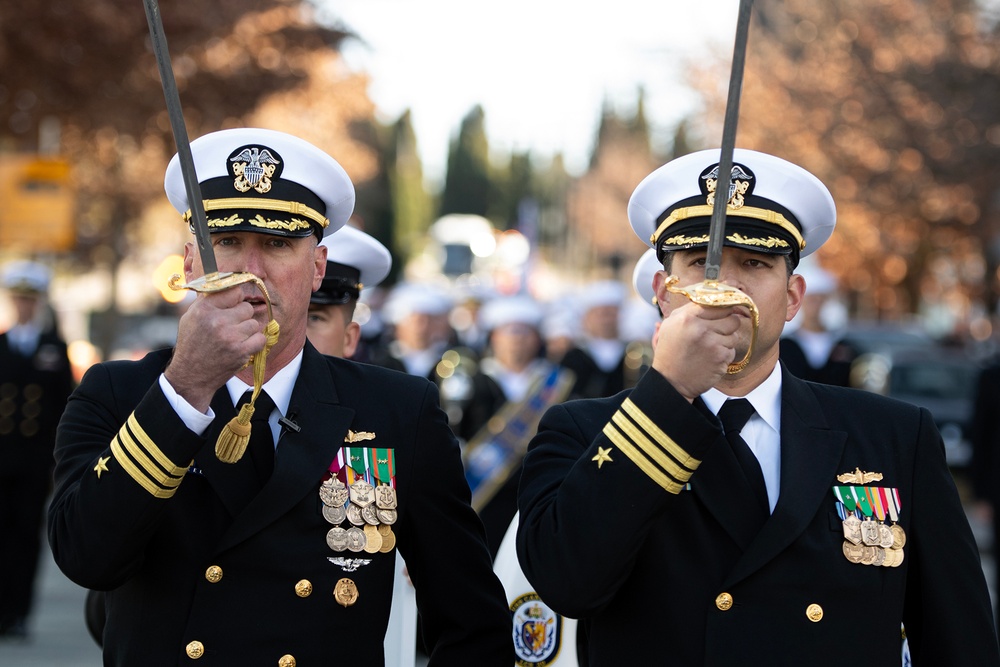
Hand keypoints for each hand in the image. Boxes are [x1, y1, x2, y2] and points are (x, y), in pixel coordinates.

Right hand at [165, 285, 265, 410]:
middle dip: (241, 316)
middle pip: (247, 308)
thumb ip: (210, 301)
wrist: (191, 375)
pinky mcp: (241, 351)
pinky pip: (261, 338)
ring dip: (247, 331)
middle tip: (231, 326)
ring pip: (254, 323)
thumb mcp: (191, 317)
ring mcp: (230, 336)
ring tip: (234, 338)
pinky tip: (244, 345)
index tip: (233, 306)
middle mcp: (217, 320)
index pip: (234, 291)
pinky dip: (255, 343)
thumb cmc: (192, 344)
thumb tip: (229, 285)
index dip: (235, 299)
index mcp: (204, 309)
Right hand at [651, 299, 740, 400]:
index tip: (727, 310)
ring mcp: (713, 344)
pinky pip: (732, 350)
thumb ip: (689, 309)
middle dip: (728, 324)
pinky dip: (724, 354)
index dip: (725, 307)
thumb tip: (711, 297)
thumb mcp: (671, 325)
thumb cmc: (670, 352)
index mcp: (687, 317)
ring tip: (710, 347)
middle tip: (718, 331)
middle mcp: (701, 328)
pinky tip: (711, 358)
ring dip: (726, 340)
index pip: (718, 303)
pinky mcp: (721, 358)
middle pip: (732, 318)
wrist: (670, 381)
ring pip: (734, 335)